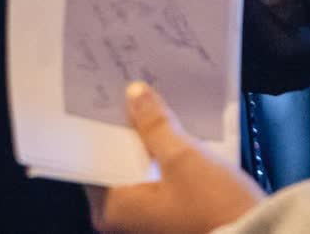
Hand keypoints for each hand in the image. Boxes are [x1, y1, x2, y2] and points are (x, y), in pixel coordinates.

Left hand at [87, 82, 261, 233]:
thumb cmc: (216, 210)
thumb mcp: (183, 159)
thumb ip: (155, 124)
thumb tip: (135, 94)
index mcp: (114, 210)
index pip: (93, 157)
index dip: (101, 124)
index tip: (105, 93)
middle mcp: (126, 220)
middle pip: (118, 160)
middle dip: (127, 127)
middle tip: (131, 89)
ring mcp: (150, 220)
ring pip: (139, 169)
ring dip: (147, 140)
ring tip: (151, 102)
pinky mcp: (172, 217)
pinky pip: (157, 179)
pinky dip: (162, 157)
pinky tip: (173, 130)